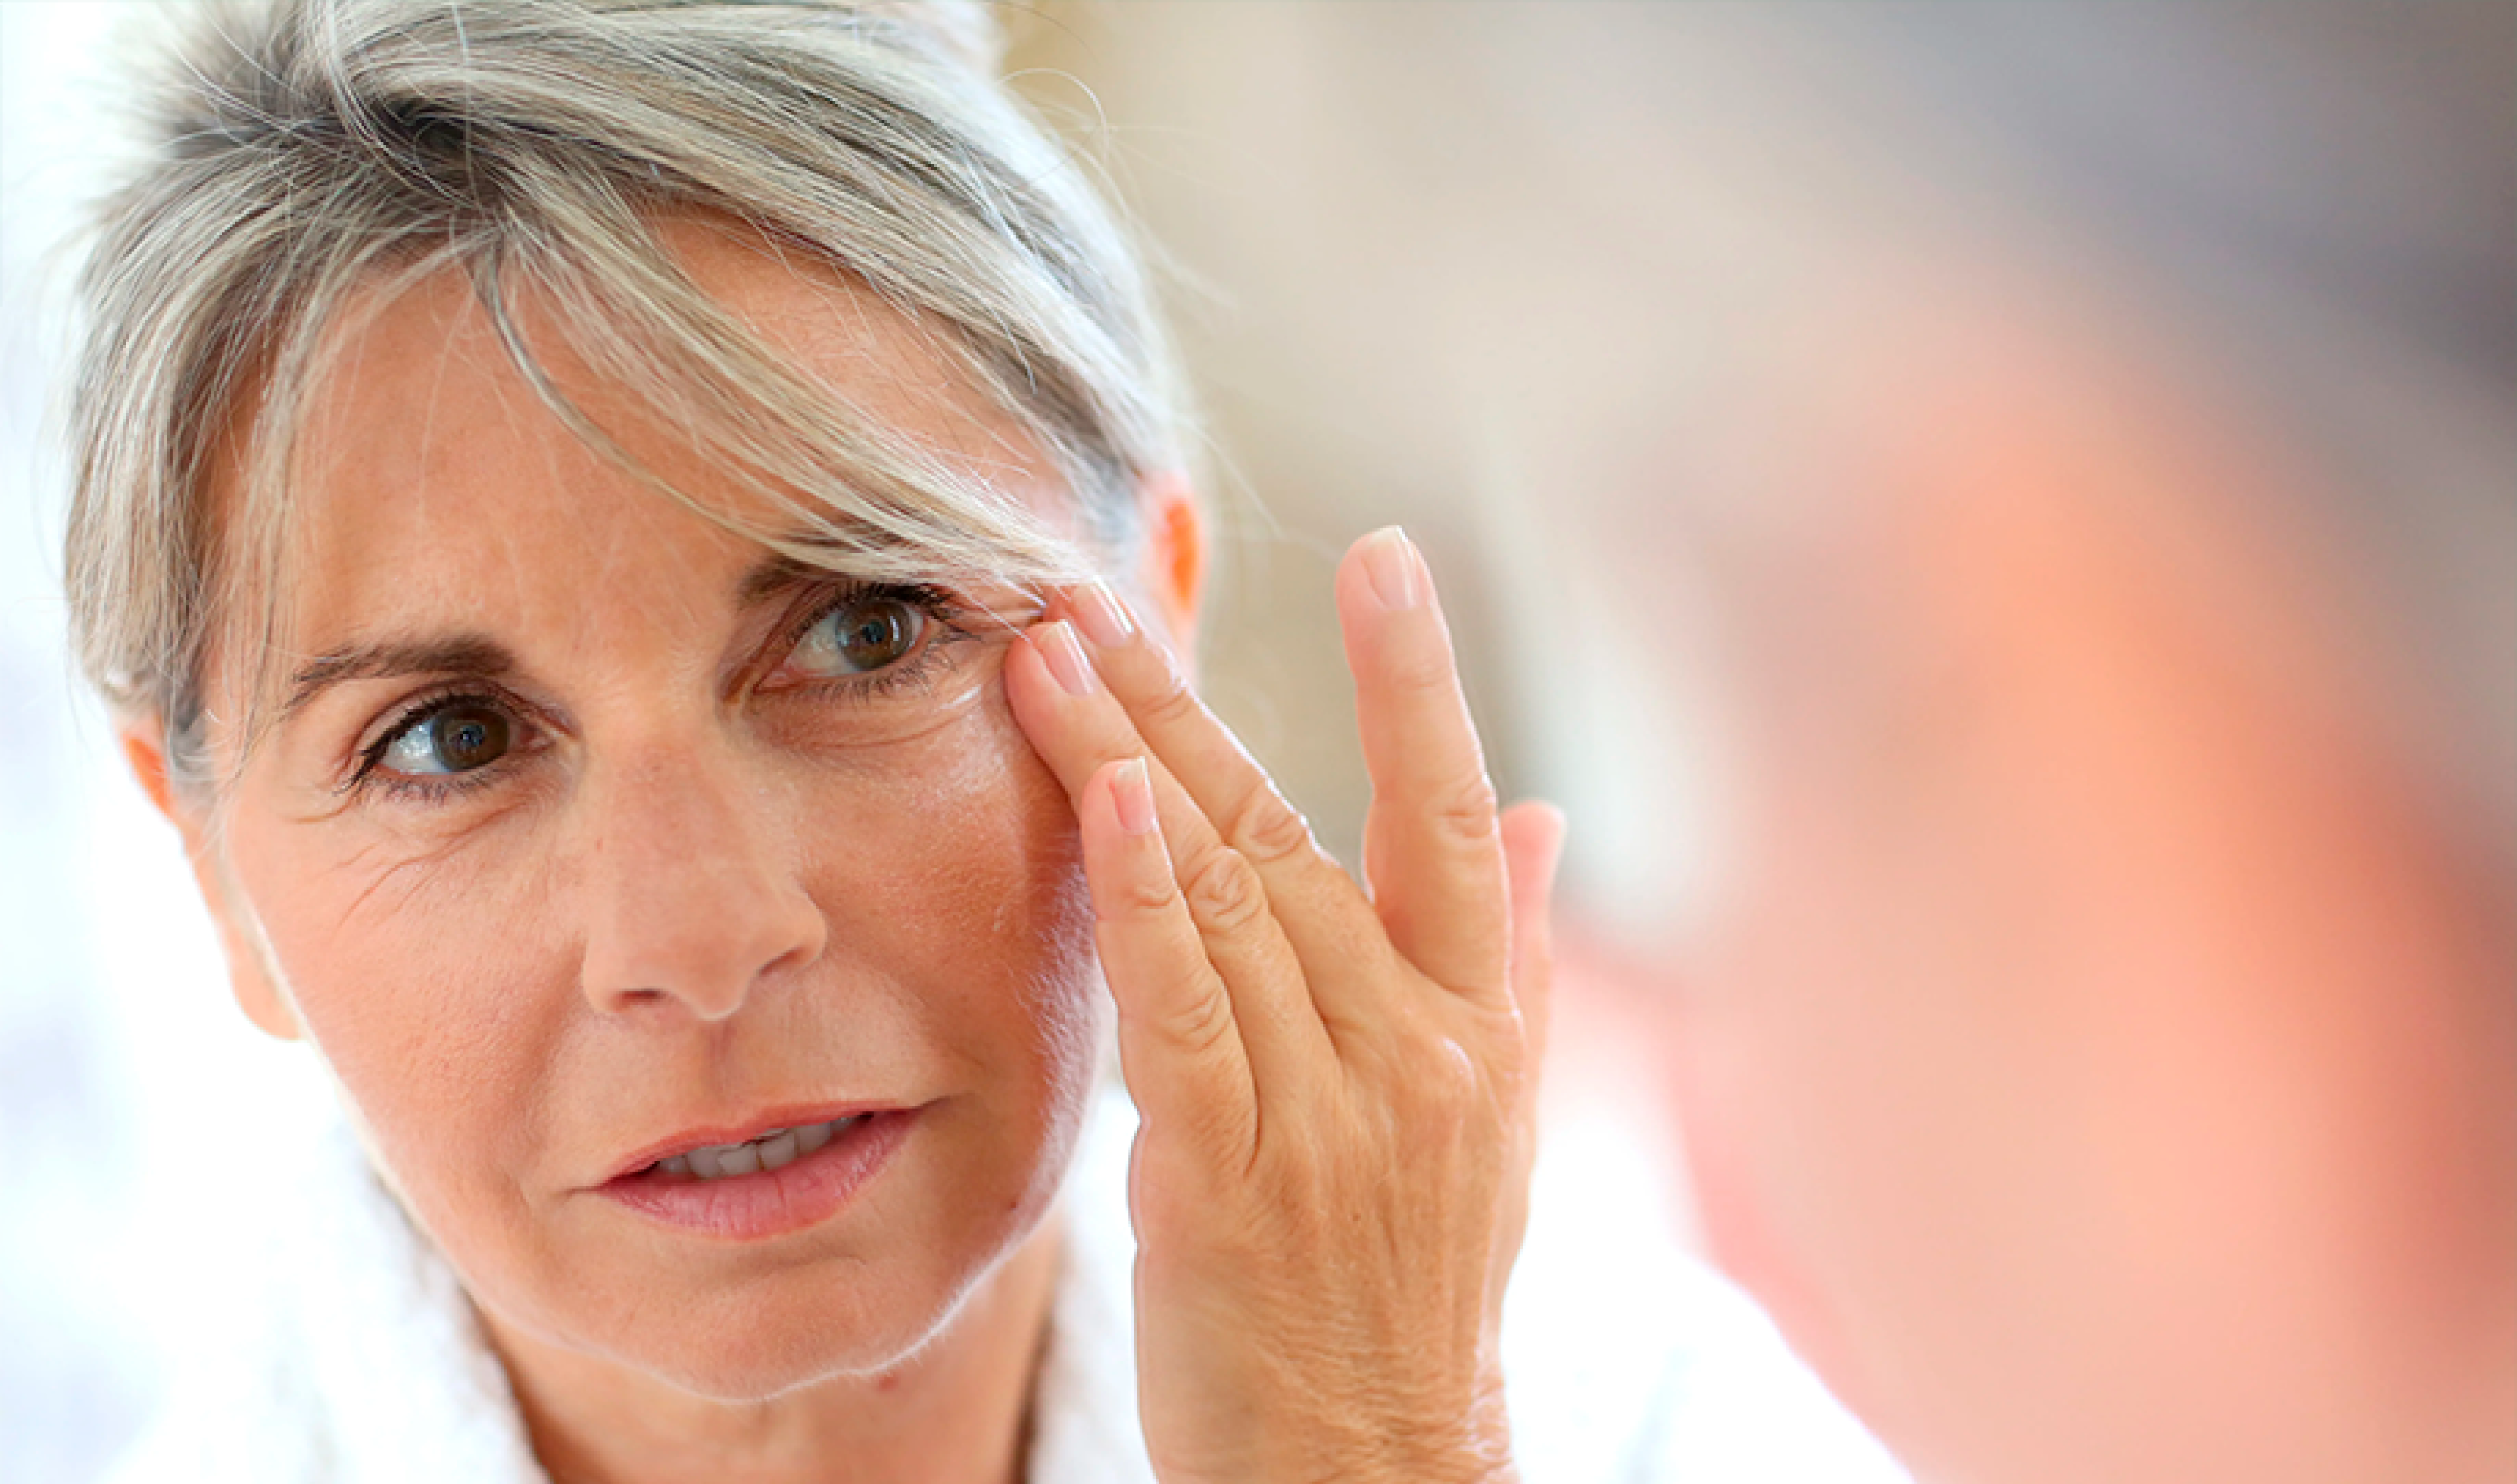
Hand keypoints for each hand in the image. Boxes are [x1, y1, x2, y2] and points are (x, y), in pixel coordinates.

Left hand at [1003, 527, 1563, 1483]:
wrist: (1374, 1471)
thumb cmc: (1416, 1289)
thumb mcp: (1492, 1120)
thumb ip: (1504, 956)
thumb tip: (1538, 815)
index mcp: (1474, 1024)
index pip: (1448, 815)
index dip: (1420, 680)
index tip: (1388, 553)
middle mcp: (1413, 1049)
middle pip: (1290, 834)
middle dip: (1185, 701)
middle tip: (1096, 592)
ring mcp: (1328, 1114)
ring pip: (1225, 899)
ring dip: (1129, 761)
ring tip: (1048, 654)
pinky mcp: (1231, 1180)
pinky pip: (1188, 1016)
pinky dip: (1148, 902)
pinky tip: (1107, 799)